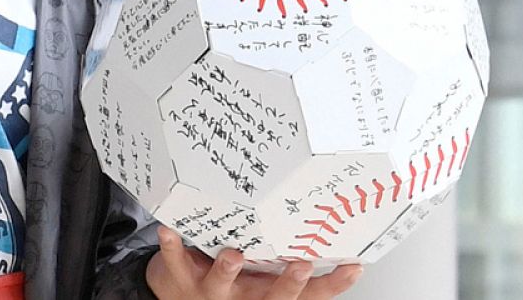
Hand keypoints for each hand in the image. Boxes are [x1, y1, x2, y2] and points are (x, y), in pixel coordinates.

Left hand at [147, 226, 361, 299]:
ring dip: (227, 269)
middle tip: (300, 265)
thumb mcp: (261, 276)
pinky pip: (175, 261)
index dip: (332, 285)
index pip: (307, 296)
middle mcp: (243, 297)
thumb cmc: (228, 281)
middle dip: (287, 284)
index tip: (353, 267)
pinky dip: (172, 246)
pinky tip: (169, 230)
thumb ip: (283, 258)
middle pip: (271, 297)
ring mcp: (211, 289)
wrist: (179, 293)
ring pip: (222, 283)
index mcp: (266, 294)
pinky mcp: (181, 275)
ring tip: (233, 254)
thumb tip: (326, 229)